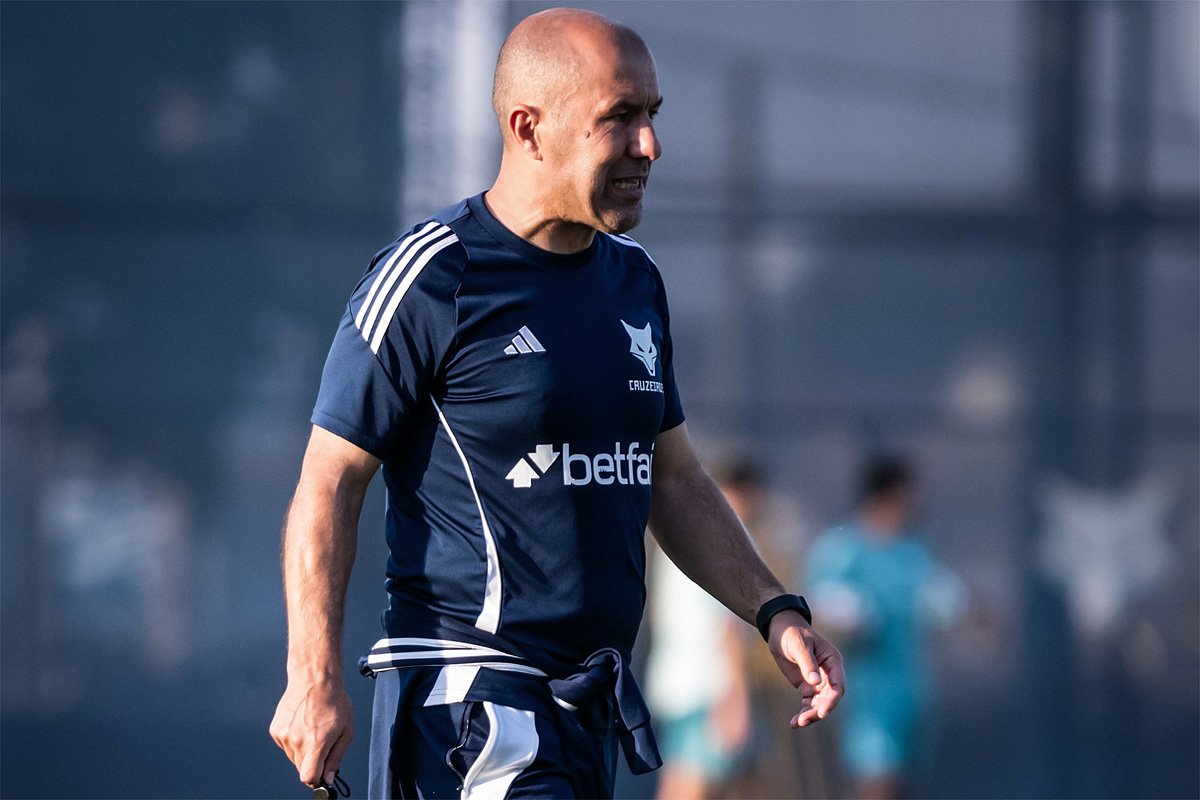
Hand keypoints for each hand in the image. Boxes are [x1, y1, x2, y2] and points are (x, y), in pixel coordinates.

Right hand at [270, 676, 353, 787]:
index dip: (316, 780)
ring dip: (303, 751)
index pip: (308, 778)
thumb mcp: (346, 731)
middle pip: (301, 768)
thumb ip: (336, 758)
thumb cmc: (334, 702)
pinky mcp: (276, 730)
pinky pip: (285, 746)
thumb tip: (328, 778)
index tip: (321, 776)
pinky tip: (302, 724)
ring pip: (293, 757)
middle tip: (322, 744)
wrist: (314, 679)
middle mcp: (296, 741)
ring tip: (313, 729)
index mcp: (316, 742)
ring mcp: (283, 735)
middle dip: (312, 763)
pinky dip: (294, 741)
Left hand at [767, 609, 845, 727]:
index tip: (822, 712)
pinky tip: (794, 723)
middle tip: (804, 720)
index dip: (832, 700)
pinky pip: (808, 704)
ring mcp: (819, 682)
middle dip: (819, 711)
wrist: (780, 630)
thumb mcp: (799, 645)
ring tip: (797, 723)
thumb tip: (815, 682)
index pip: (837, 685)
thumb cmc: (792, 633)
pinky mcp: (807, 687)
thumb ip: (808, 663)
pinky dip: (803, 713)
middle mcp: (829, 674)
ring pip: (819, 704)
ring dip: (810, 715)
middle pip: (829, 698)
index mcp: (833, 662)